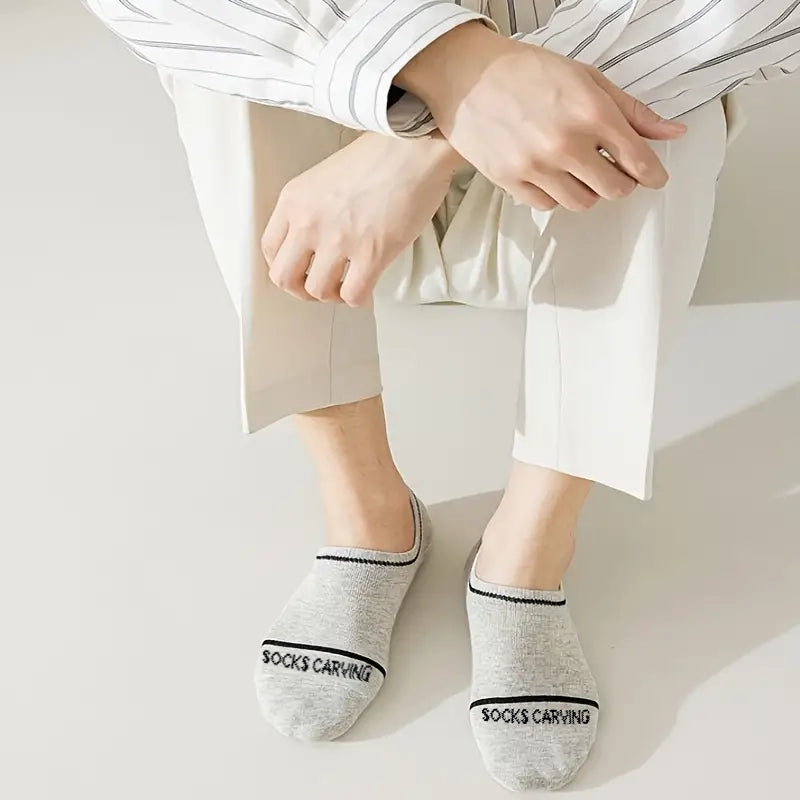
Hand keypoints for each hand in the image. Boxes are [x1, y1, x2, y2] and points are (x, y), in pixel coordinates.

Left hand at [261, 131, 461, 306]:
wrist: (415, 148)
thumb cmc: (380, 156)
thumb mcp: (325, 177)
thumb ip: (312, 209)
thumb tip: (314, 243)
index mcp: (294, 199)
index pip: (269, 249)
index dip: (284, 267)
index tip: (299, 270)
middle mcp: (309, 221)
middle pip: (284, 277)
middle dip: (301, 290)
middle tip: (319, 287)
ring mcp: (339, 240)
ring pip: (317, 291)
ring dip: (332, 295)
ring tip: (346, 286)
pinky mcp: (370, 254)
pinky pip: (352, 295)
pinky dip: (357, 299)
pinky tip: (366, 289)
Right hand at [397, 22, 687, 211]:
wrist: (469, 77)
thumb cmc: (527, 72)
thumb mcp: (587, 79)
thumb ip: (631, 110)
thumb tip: (671, 133)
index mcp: (591, 113)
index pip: (638, 161)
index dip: (652, 174)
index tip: (653, 177)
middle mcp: (566, 144)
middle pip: (613, 189)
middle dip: (619, 181)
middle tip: (612, 169)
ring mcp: (536, 166)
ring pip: (581, 203)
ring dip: (587, 190)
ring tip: (577, 170)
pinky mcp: (511, 180)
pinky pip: (548, 204)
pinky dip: (555, 194)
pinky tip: (550, 173)